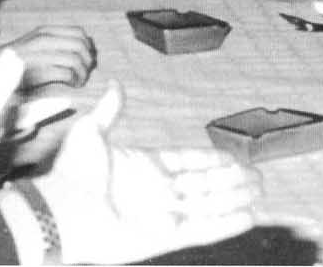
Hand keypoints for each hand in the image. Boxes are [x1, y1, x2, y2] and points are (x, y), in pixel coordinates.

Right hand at [0, 24, 97, 90]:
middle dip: (88, 61)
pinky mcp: (37, 71)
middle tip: (85, 72)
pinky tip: (72, 85)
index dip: (88, 47)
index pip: (79, 33)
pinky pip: (67, 73)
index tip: (87, 59)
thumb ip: (56, 42)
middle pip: (81, 45)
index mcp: (44, 31)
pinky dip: (74, 81)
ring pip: (76, 59)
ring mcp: (40, 55)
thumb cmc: (16, 62)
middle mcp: (43, 39)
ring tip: (78, 81)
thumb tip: (85, 46)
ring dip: (82, 73)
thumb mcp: (35, 44)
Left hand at [35, 83, 258, 263]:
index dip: (213, 160)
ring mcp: (162, 214)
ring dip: (236, 199)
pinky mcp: (163, 237)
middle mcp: (158, 191)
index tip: (235, 158)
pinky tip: (248, 217)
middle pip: (206, 184)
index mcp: (145, 165)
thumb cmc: (71, 173)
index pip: (189, 161)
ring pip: (210, 205)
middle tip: (260, 177)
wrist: (61, 210)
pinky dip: (226, 224)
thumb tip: (115, 84)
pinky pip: (202, 230)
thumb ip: (110, 110)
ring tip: (261, 193)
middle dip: (234, 180)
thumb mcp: (90, 132)